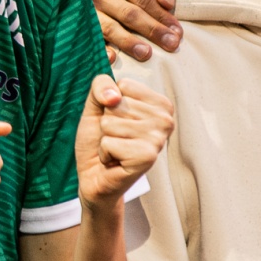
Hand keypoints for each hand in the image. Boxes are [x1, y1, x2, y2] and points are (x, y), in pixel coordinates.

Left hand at [75, 76, 173, 205]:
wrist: (94, 176)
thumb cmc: (98, 139)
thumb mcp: (96, 105)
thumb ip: (101, 86)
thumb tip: (114, 97)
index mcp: (160, 104)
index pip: (124, 84)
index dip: (110, 103)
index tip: (118, 121)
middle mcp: (165, 120)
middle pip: (117, 104)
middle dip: (107, 122)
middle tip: (116, 138)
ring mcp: (158, 139)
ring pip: (110, 122)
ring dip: (105, 138)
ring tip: (116, 149)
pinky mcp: (146, 157)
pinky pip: (108, 142)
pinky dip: (104, 153)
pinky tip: (114, 161)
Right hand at [90, 0, 179, 61]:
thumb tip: (166, 2)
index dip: (162, 16)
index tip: (177, 33)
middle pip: (129, 13)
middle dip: (152, 30)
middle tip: (171, 44)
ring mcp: (87, 10)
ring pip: (110, 27)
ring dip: (129, 42)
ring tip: (146, 54)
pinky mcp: (82, 28)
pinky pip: (93, 40)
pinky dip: (102, 50)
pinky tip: (113, 58)